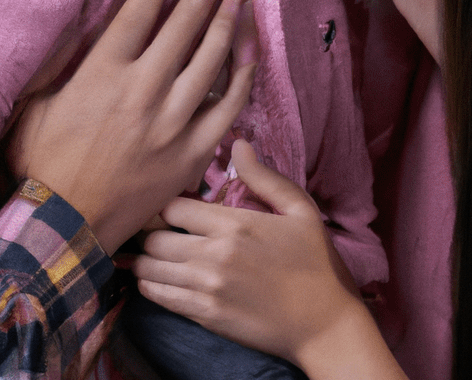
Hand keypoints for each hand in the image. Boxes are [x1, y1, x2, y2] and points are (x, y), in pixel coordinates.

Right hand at [7, 0, 256, 254]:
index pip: (143, 2)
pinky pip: (229, 105)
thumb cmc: (43, 163)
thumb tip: (76, 25)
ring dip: (228, 17)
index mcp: (104, 70)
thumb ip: (63, 62)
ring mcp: (174, 121)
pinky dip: (242, 73)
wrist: (64, 228)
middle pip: (185, 20)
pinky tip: (248, 49)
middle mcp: (144, 88)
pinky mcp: (193, 152)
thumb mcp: (37, 102)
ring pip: (212, 56)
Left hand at [131, 141, 405, 379]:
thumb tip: (237, 144)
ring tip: (150, 253)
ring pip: (150, 268)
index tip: (166, 205)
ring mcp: (207, 288)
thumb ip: (263, 177)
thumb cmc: (316, 263)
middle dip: (149, 231)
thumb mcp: (300, 210)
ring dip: (145, 259)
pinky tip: (154, 279)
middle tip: (151, 228)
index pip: (173, 206)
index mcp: (234, 224)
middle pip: (154, 237)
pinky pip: (160, 297)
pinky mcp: (206, 316)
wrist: (326, 326)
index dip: (164, 203)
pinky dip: (150, 286)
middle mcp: (214, 255)